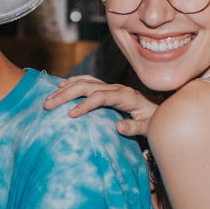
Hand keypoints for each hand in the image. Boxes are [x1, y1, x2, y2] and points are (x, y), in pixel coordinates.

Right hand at [41, 75, 159, 136]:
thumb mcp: (149, 127)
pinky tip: (61, 86)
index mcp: (126, 96)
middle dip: (66, 94)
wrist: (161, 110)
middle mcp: (116, 88)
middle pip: (87, 86)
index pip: (100, 97)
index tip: (70, 115)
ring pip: (84, 82)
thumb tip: (119, 127)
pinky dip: (73, 82)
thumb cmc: (155, 120)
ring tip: (49, 98)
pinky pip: (87, 81)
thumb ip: (135, 127)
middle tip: (48, 105)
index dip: (85, 104)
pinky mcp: (107, 88)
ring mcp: (111, 86)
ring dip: (65, 89)